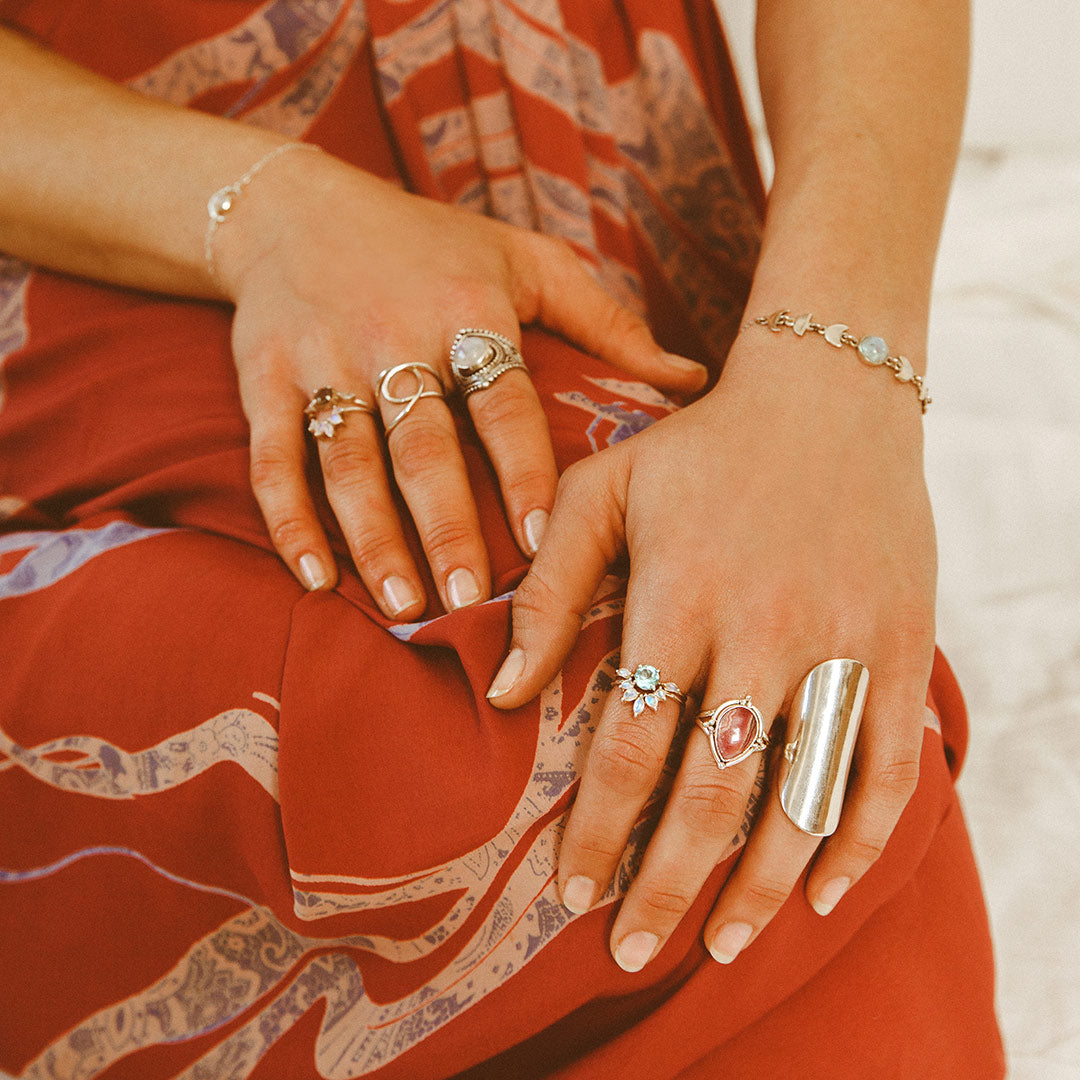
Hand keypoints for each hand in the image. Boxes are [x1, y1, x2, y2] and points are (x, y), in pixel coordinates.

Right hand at [217, 150, 707, 616]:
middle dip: (445, 527)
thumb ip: (605, 322)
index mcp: (467, 308)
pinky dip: (290, 521)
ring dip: (373, 538)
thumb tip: (691, 381)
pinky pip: (274, 458)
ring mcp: (323, 360)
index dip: (522, 470)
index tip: (545, 538)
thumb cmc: (430, 244)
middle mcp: (393, 336)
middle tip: (466, 601)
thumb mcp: (525, 261)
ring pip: (348, 462)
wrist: (292, 207)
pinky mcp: (264, 378)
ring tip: (401, 602)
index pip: (503, 402)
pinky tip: (315, 576)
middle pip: (422, 446)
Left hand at [487, 337, 936, 969]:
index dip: (598, 830)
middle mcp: (767, 628)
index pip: (632, 742)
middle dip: (665, 884)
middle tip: (629, 952)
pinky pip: (887, 765)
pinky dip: (859, 839)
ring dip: (760, 888)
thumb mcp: (602, 486)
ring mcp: (843, 641)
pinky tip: (822, 893)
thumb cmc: (698, 446)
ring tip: (716, 946)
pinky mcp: (899, 645)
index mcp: (683, 592)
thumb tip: (507, 692)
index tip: (569, 893)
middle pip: (714, 790)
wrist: (830, 395)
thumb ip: (551, 585)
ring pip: (803, 796)